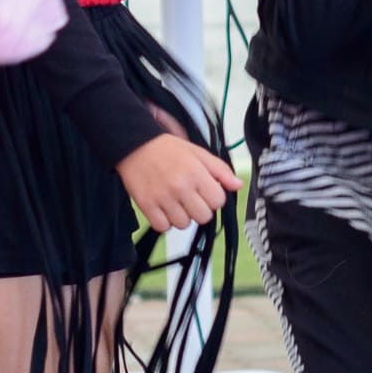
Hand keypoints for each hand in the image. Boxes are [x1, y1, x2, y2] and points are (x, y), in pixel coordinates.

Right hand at [117, 127, 241, 233]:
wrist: (134, 145)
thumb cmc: (167, 149)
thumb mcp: (198, 152)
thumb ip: (220, 169)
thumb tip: (237, 185)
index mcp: (196, 173)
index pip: (218, 201)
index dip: (213, 198)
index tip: (204, 192)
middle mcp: (181, 187)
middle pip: (203, 217)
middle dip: (199, 209)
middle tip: (190, 198)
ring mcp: (163, 198)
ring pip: (183, 225)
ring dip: (181, 216)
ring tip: (174, 201)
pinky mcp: (146, 205)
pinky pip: (163, 227)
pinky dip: (164, 221)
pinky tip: (163, 208)